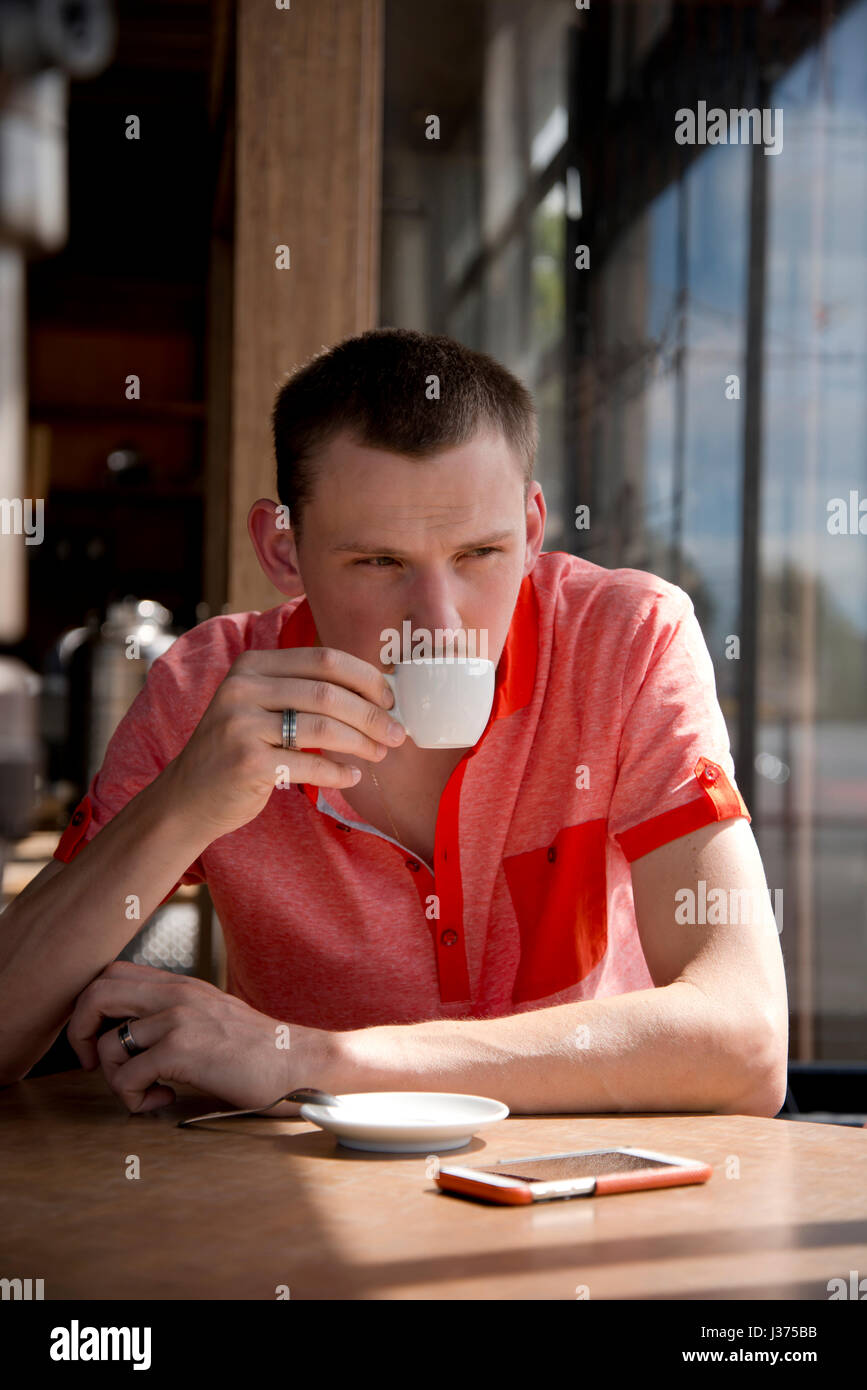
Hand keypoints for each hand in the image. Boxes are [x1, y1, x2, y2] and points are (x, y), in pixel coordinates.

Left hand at [66, 961, 335, 1114]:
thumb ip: (174, 1014)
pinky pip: (128, 1077)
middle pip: (95, 994)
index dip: (90, 1007)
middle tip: (95, 1066)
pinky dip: (135, 1098)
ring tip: (147, 1091)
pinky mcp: (183, 1050)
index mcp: (179, 984)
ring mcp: (178, 1019)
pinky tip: (163, 1100)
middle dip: (79, 1034)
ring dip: (115, 1080)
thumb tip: (130, 1035)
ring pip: (107, 1045)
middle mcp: (174, 993)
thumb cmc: (255, 1050)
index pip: (110, 974)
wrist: (298, 1060)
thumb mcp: (210, 1015)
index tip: (100, 1040)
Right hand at [168, 643, 406, 841]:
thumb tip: (374, 695)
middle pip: (328, 693)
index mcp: (252, 665)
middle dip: (371, 714)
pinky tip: (353, 776)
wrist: (189, 796)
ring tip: (380, 753)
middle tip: (397, 733)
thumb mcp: (259, 705)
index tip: (390, 699)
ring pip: (323, 728)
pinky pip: (311, 766)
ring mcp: (242, 726)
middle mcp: (243, 689)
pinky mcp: (248, 764)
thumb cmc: (239, 749)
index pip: (324, 659)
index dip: (366, 678)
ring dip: (362, 743)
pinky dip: (339, 773)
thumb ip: (302, 691)